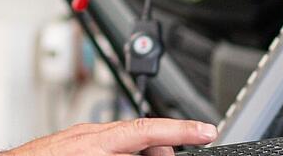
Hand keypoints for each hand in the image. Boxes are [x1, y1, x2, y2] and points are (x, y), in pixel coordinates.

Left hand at [0, 118, 216, 155]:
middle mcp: (90, 134)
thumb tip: (153, 151)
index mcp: (96, 141)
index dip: (182, 130)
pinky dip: (125, 155)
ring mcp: (82, 137)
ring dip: (144, 153)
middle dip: (163, 149)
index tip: (208, 131)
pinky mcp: (75, 143)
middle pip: (144, 135)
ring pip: (128, 141)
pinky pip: (111, 146)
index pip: (148, 129)